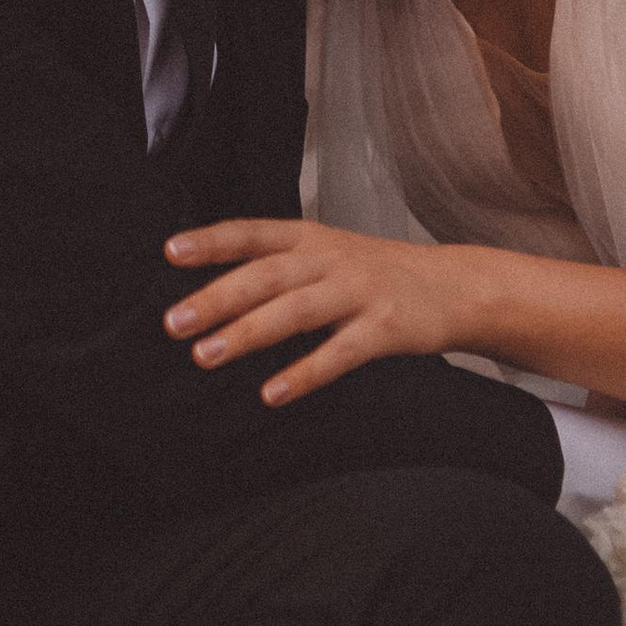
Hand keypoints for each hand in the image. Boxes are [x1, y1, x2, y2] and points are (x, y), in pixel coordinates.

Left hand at [164, 217, 477, 404]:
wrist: (454, 286)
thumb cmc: (377, 273)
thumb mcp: (328, 253)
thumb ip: (278, 265)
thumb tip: (212, 293)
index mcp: (310, 238)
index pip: (253, 233)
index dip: (212, 241)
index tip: (171, 252)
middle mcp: (330, 259)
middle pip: (266, 276)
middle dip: (216, 298)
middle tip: (174, 323)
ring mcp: (359, 292)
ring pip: (295, 311)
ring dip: (247, 334)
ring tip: (206, 356)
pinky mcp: (385, 328)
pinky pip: (338, 354)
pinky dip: (303, 373)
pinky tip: (273, 392)